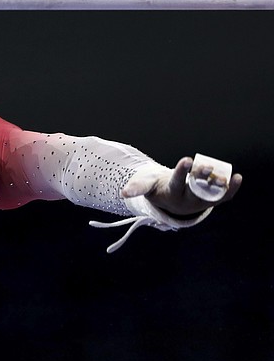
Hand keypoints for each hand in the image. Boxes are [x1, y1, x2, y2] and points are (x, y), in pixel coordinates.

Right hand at [122, 156, 241, 215]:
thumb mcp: (147, 186)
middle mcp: (187, 200)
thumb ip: (137, 188)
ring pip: (211, 192)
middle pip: (196, 189)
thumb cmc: (158, 188)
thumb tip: (122, 193)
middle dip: (202, 177)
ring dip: (218, 183)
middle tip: (206, 165)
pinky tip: (238, 178)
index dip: (182, 172)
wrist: (171, 200)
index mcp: (172, 194)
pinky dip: (231, 189)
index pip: (177, 182)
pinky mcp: (211, 201)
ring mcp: (201, 201)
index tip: (186, 159)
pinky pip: (223, 197)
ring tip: (222, 173)